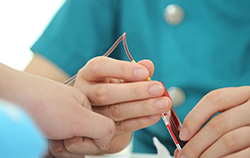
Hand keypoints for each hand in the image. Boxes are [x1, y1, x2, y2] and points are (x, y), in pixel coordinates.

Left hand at [0, 63, 115, 156]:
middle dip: (70, 147)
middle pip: (84, 147)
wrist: (6, 98)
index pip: (100, 135)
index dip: (88, 141)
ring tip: (46, 135)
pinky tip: (40, 140)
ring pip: (68, 153)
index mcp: (86, 109)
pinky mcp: (46, 137)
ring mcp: (59, 128)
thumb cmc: (39, 102)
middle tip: (58, 134)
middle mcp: (73, 119)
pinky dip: (47, 151)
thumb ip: (102, 127)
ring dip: (57, 150)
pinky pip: (55, 153)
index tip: (74, 134)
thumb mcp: (78, 116)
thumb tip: (107, 141)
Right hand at [49, 56, 171, 156]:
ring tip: (163, 103)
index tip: (145, 72)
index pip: (99, 67)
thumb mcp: (118, 76)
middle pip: (106, 93)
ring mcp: (91, 115)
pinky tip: (155, 115)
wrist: (100, 112)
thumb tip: (148, 65)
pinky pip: (121, 127)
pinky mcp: (100, 132)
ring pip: (115, 111)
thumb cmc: (111, 87)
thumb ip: (133, 70)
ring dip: (142, 107)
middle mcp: (84, 94)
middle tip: (159, 89)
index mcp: (88, 74)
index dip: (122, 69)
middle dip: (135, 91)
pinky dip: (140, 121)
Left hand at [175, 86, 249, 157]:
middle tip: (184, 154)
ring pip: (228, 141)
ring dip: (207, 155)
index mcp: (245, 94)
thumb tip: (187, 133)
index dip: (194, 117)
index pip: (214, 99)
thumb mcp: (238, 109)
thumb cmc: (249, 119)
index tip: (183, 134)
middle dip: (196, 143)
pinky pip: (240, 156)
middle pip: (218, 124)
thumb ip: (218, 115)